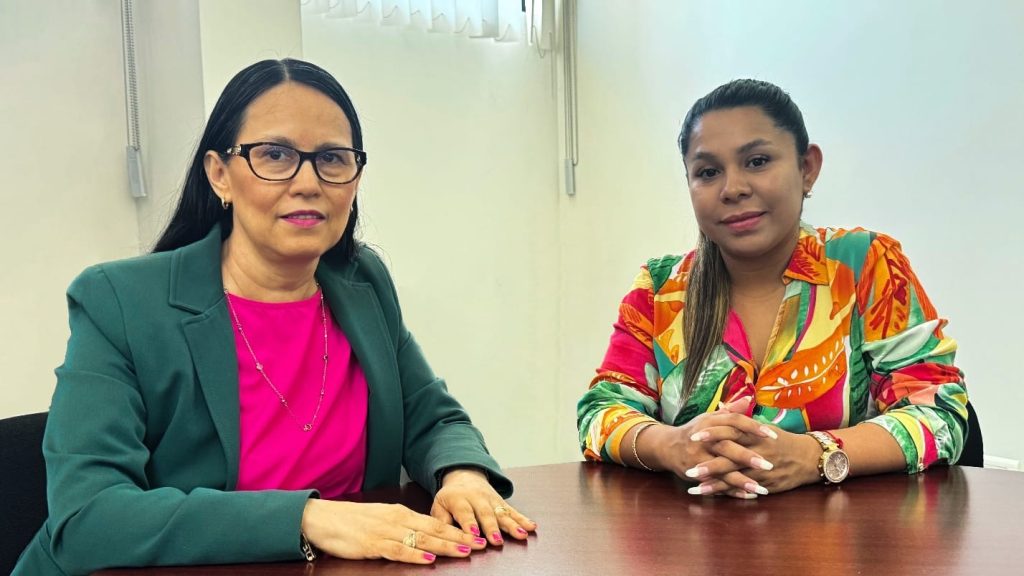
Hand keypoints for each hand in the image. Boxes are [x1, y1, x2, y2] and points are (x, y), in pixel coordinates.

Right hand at [301, 499, 479, 563]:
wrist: (321, 518)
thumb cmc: (351, 521)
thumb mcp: (380, 519)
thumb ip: (401, 526)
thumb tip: (422, 536)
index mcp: (400, 513)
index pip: (434, 522)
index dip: (456, 530)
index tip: (475, 537)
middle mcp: (397, 519)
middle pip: (434, 529)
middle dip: (459, 538)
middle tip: (480, 544)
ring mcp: (385, 531)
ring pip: (421, 540)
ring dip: (445, 546)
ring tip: (464, 551)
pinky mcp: (372, 544)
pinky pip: (398, 550)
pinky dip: (415, 555)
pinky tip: (429, 560)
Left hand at [432, 467, 536, 545]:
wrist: (464, 475)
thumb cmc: (450, 497)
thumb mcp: (439, 504)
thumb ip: (441, 520)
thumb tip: (444, 536)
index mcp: (458, 499)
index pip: (464, 512)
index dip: (469, 523)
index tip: (473, 535)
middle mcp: (477, 498)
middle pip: (486, 513)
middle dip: (492, 527)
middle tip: (496, 540)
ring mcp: (491, 500)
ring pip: (502, 512)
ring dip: (512, 524)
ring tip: (521, 534)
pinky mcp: (501, 502)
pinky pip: (513, 511)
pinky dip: (523, 519)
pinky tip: (531, 527)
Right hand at [646, 399, 773, 494]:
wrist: (667, 447)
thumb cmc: (694, 431)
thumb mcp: (710, 418)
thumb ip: (731, 411)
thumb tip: (749, 398)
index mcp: (709, 422)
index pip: (734, 422)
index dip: (753, 428)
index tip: (772, 436)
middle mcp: (703, 439)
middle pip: (727, 447)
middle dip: (747, 457)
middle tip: (769, 465)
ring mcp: (697, 457)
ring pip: (721, 470)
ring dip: (741, 481)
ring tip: (761, 489)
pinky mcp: (694, 473)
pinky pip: (715, 484)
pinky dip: (731, 491)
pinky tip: (748, 496)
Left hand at [687, 423, 821, 496]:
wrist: (808, 458)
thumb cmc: (781, 440)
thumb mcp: (762, 426)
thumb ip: (739, 419)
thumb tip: (720, 407)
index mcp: (755, 435)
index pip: (731, 432)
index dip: (712, 434)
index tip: (693, 436)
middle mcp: (758, 452)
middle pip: (730, 458)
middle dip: (709, 465)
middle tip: (688, 468)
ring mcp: (761, 471)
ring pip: (734, 478)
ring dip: (713, 484)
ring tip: (693, 487)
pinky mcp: (765, 485)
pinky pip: (743, 489)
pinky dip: (727, 493)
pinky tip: (711, 495)